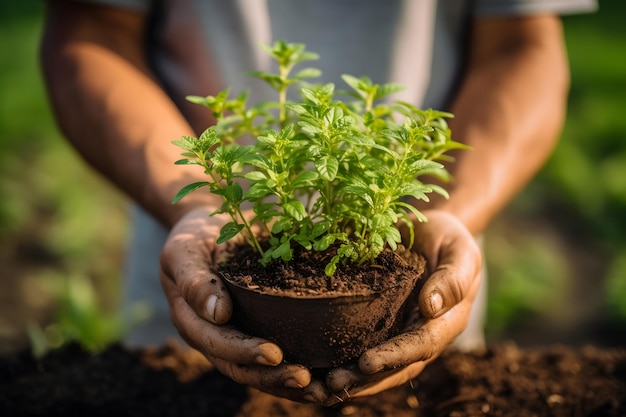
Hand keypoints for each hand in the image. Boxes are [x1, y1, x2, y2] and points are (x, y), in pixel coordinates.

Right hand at [159, 207, 329, 402]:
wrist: (210, 227)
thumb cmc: (196, 234)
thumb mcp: (186, 248)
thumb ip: (194, 279)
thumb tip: (218, 313)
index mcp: (190, 317)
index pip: (215, 343)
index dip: (243, 352)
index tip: (274, 354)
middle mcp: (209, 334)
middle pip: (237, 367)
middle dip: (271, 376)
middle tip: (305, 377)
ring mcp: (230, 336)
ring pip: (254, 371)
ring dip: (285, 383)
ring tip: (320, 389)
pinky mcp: (252, 330)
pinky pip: (270, 358)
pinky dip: (295, 368)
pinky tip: (323, 376)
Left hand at [324, 210, 481, 402]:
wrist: (431, 232)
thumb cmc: (449, 239)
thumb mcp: (460, 252)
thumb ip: (452, 278)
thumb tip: (431, 307)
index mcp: (445, 322)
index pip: (420, 346)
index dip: (394, 357)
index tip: (366, 362)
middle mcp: (420, 334)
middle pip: (394, 367)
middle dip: (363, 379)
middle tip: (331, 383)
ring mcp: (398, 332)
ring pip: (375, 365)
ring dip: (348, 377)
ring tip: (317, 386)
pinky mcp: (378, 323)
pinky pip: (359, 344)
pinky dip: (338, 358)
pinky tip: (312, 365)